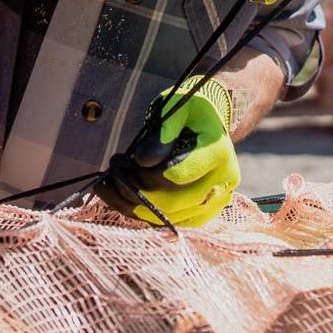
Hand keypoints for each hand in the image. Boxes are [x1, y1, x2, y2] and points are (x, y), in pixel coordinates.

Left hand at [109, 77, 240, 226]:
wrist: (209, 124)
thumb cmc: (190, 112)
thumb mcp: (176, 109)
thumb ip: (161, 133)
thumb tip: (143, 161)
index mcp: (218, 153)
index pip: (177, 175)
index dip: (144, 175)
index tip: (123, 163)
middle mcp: (223, 182)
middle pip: (173, 203)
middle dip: (134, 193)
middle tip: (111, 176)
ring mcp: (216, 202)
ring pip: (169, 218)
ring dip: (132, 207)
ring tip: (109, 187)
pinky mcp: (205, 214)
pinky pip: (172, 223)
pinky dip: (144, 215)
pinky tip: (123, 199)